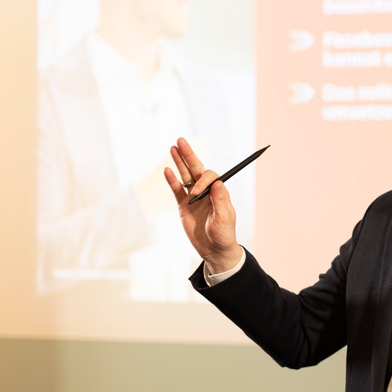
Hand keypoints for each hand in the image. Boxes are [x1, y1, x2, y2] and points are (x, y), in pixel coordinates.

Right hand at [164, 137, 243, 272]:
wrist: (214, 250)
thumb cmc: (223, 235)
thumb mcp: (224, 218)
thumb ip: (221, 200)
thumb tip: (218, 183)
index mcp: (218, 193)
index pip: (210, 177)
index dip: (203, 180)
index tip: (197, 192)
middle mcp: (206, 192)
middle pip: (197, 170)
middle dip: (189, 156)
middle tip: (181, 141)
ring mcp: (194, 198)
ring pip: (186, 176)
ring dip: (179, 163)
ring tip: (173, 148)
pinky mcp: (184, 206)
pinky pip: (177, 190)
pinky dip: (172, 181)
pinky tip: (167, 170)